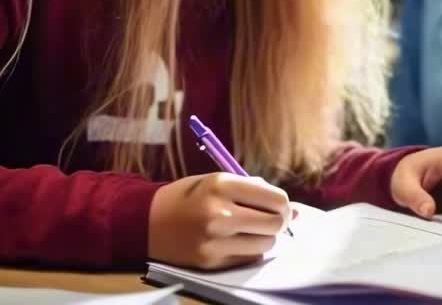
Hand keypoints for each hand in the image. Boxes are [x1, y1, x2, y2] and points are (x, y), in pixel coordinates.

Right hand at [148, 173, 289, 269]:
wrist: (148, 221)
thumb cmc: (188, 196)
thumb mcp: (217, 180)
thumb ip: (254, 190)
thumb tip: (294, 210)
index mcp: (222, 185)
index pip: (275, 198)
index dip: (284, 204)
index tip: (279, 206)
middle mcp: (220, 213)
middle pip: (275, 223)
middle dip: (280, 221)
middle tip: (273, 220)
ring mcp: (215, 240)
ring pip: (266, 243)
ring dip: (265, 237)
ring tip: (251, 230)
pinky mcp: (212, 261)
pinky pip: (249, 258)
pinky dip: (250, 250)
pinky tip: (237, 241)